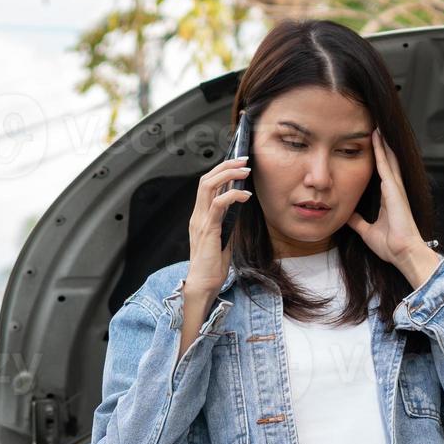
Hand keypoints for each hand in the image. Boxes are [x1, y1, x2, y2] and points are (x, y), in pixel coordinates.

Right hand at [184, 154, 250, 295]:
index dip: (221, 171)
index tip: (238, 164)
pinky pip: (218, 205)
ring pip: (209, 186)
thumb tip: (239, 206)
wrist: (203, 284)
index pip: (206, 185)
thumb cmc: (212, 265)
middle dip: (225, 166)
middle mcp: (197, 216)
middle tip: (244, 159)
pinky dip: (233, 196)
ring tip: (245, 170)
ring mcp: (200, 222)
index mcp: (200, 217)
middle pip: (206, 180)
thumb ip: (228, 221)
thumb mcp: (224, 238)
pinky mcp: (207, 230)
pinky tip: (245, 195)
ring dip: (228, 174)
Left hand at [347, 127, 430, 266]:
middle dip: (382, 146)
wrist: (402, 253)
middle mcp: (393, 190)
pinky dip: (381, 152)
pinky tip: (378, 138)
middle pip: (388, 162)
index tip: (372, 145)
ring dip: (382, 143)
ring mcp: (395, 189)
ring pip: (388, 160)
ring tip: (377, 126)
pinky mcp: (394, 190)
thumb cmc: (390, 245)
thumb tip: (347, 215)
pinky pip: (386, 166)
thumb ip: (358, 222)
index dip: (378, 158)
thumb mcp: (367, 231)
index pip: (382, 172)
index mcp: (388, 198)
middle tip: (376, 128)